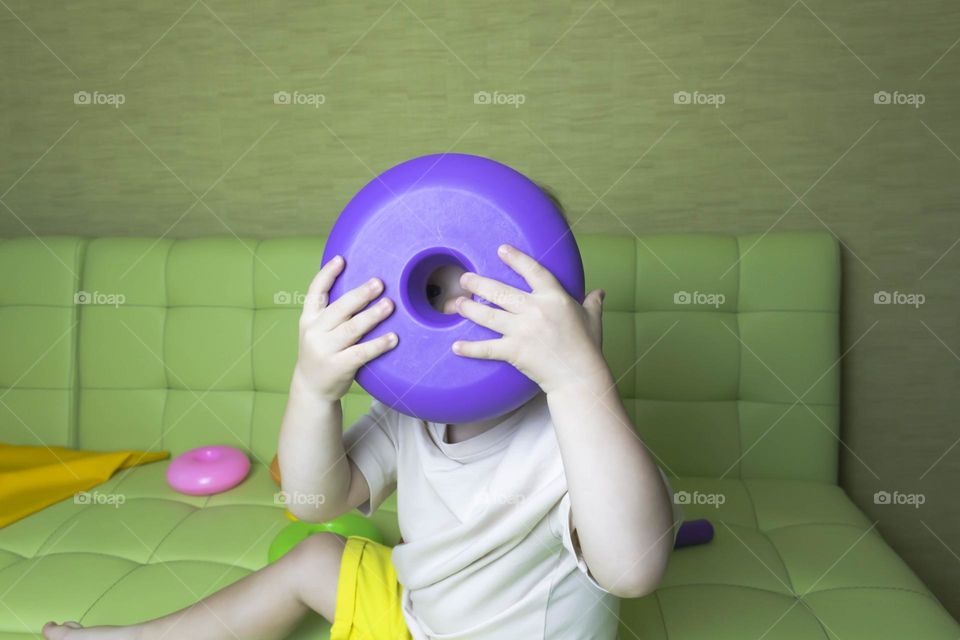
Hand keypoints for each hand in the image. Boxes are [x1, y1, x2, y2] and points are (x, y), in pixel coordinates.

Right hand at [293, 256, 397, 400]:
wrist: (311, 389)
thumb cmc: (322, 353)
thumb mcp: (317, 331)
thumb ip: (331, 313)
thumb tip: (361, 288)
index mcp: (308, 319)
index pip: (315, 292)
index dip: (327, 274)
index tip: (341, 259)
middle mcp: (314, 332)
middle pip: (339, 308)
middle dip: (360, 294)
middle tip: (379, 283)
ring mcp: (325, 350)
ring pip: (352, 328)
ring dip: (372, 315)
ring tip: (390, 305)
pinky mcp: (338, 366)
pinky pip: (361, 352)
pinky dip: (378, 344)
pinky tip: (393, 337)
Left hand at [451, 244, 608, 393]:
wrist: (580, 376)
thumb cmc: (588, 347)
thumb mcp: (593, 320)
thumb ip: (592, 303)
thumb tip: (600, 292)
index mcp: (554, 298)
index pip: (533, 271)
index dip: (516, 259)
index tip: (501, 250)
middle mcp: (535, 309)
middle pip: (500, 291)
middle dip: (479, 283)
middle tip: (464, 278)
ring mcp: (522, 330)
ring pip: (489, 315)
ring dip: (470, 309)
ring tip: (456, 303)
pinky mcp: (514, 350)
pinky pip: (487, 348)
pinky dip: (470, 349)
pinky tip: (456, 346)